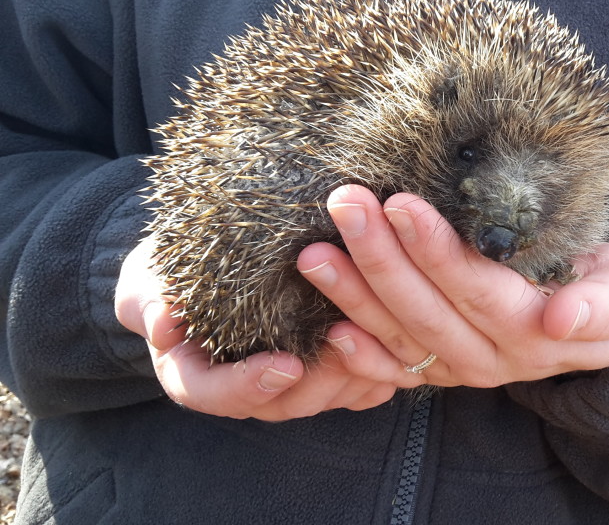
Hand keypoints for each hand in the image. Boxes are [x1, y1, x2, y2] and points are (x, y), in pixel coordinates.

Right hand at [114, 237, 398, 420]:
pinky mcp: (326, 372)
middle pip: (284, 403)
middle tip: (346, 343)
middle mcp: (247, 388)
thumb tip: (162, 323)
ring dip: (354, 375)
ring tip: (377, 339)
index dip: (250, 386)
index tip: (284, 364)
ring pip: (326, 397)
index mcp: (197, 373)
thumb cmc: (176, 273)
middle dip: (319, 379)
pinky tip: (397, 347)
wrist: (211, 264)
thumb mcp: (152, 278)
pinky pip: (356, 387)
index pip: (214, 394)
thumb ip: (152, 298)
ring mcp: (290, 384)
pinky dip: (377, 371)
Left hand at [296, 185, 608, 389]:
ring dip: (354, 296)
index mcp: (533, 333)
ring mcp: (460, 369)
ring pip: (401, 336)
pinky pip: (395, 371)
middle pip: (427, 310)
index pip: (477, 289)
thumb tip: (561, 317)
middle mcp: (490, 359)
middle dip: (381, 258)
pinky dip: (360, 357)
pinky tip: (328, 330)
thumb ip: (601, 308)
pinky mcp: (439, 371)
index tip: (401, 206)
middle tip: (346, 205)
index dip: (437, 253)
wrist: (598, 329)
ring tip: (315, 254)